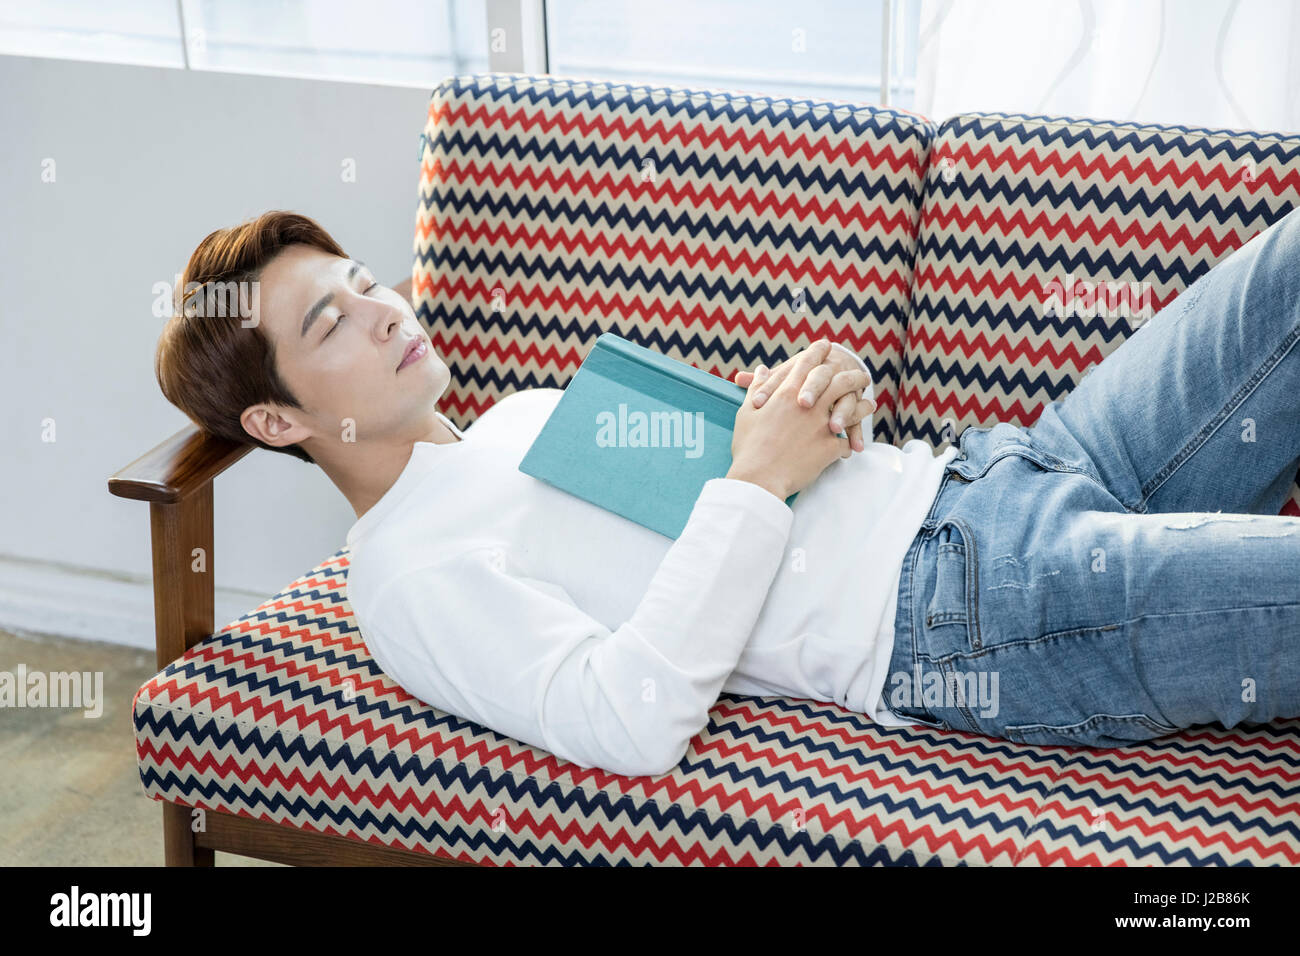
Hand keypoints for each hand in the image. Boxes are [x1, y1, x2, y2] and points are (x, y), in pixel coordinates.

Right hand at [726, 340, 853, 498]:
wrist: (759, 477)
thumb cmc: (748, 445)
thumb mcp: (747, 413)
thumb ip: (757, 388)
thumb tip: (762, 370)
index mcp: (786, 393)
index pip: (806, 364)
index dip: (817, 352)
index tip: (826, 346)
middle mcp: (808, 405)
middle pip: (838, 381)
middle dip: (852, 375)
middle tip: (861, 375)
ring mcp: (821, 425)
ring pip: (851, 408)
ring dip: (862, 405)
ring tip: (870, 404)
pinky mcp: (829, 447)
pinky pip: (845, 441)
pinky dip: (849, 442)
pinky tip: (852, 444)